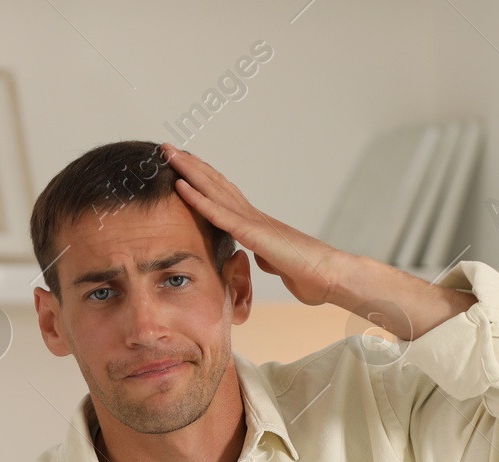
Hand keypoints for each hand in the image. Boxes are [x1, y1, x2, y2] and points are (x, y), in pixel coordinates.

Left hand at [161, 141, 349, 306]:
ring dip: (189, 171)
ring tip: (169, 153)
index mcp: (255, 223)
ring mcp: (252, 221)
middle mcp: (251, 215)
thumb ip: (264, 255)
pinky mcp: (253, 234)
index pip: (222, 195)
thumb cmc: (309, 273)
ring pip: (214, 190)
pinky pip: (221, 214)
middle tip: (167, 148)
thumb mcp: (276, 264)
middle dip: (190, 165)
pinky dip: (199, 199)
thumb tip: (259, 254)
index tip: (183, 166)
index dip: (202, 179)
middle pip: (215, 183)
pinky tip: (181, 186)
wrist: (331, 276)